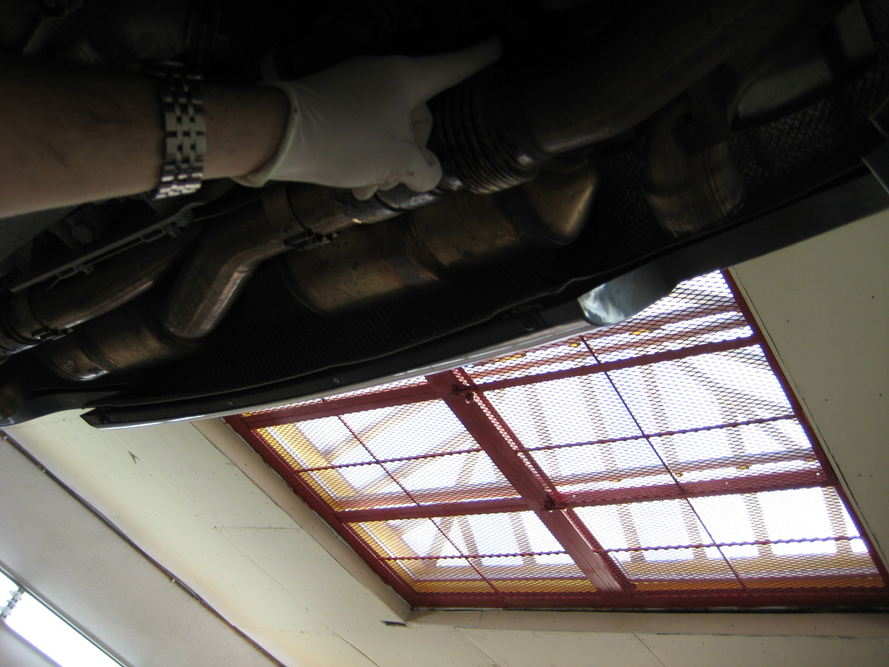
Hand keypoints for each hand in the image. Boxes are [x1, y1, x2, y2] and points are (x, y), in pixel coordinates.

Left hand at [234, 40, 501, 198]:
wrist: (276, 136)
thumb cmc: (344, 141)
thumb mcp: (395, 161)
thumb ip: (424, 168)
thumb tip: (426, 171)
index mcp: (404, 78)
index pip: (451, 68)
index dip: (477, 59)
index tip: (497, 47)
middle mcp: (381, 75)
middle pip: (419, 113)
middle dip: (412, 149)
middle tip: (394, 176)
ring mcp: (355, 85)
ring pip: (389, 127)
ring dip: (385, 160)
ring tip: (367, 186)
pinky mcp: (334, 101)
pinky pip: (365, 128)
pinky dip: (365, 155)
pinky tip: (355, 182)